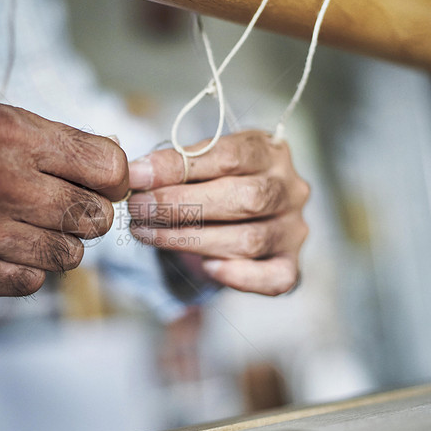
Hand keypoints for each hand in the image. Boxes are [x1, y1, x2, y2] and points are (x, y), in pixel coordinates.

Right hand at [0, 94, 127, 296]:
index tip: (105, 183)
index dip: (115, 179)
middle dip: (89, 214)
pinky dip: (27, 269)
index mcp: (10, 135)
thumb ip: (49, 138)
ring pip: (68, 256)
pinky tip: (3, 248)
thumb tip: (113, 163)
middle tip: (67, 207)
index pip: (106, 166)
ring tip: (30, 227)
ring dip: (59, 245)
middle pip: (94, 217)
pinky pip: (31, 282)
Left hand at [127, 131, 308, 295]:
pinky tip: (206, 267)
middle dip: (182, 205)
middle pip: (245, 198)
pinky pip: (272, 279)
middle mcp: (291, 189)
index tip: (137, 176)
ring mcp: (293, 230)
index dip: (179, 166)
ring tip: (146, 233)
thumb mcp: (201, 163)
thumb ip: (177, 165)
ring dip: (190, 239)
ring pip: (249, 240)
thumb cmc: (216, 183)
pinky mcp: (291, 265)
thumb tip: (137, 174)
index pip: (229, 156)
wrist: (242, 217)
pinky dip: (237, 275)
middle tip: (138, 208)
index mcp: (271, 152)